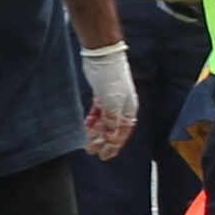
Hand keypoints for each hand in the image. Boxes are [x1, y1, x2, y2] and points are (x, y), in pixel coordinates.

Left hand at [79, 41, 137, 159]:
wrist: (102, 57)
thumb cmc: (112, 79)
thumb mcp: (111, 104)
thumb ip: (112, 122)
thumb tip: (112, 139)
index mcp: (128, 110)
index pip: (122, 133)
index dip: (114, 146)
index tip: (105, 156)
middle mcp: (121, 107)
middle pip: (112, 129)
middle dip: (103, 142)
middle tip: (92, 151)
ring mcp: (110, 101)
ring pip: (104, 122)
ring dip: (96, 133)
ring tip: (87, 143)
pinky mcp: (100, 96)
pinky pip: (96, 114)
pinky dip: (92, 122)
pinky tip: (86, 129)